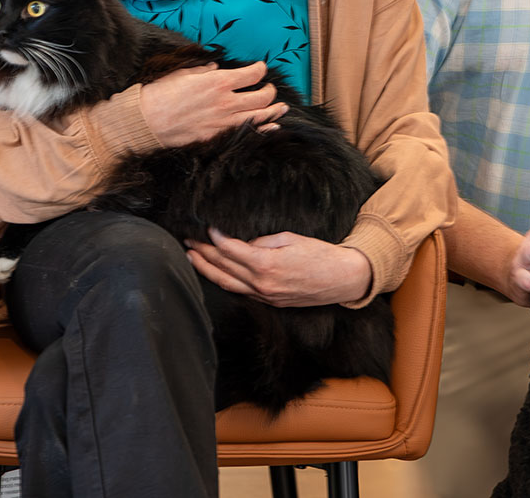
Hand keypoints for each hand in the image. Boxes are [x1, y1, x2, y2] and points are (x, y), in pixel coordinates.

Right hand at [141, 62, 288, 146]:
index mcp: (218, 82)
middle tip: (270, 88)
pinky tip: (271, 127)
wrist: (147, 121)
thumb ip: (204, 71)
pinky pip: (249, 133)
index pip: (253, 74)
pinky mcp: (218, 137)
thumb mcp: (184, 73)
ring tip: (281, 107)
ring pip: (261, 116)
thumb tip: (215, 70)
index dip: (261, 69)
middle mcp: (226, 102)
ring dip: (274, 111)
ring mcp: (224, 122)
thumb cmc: (162, 94)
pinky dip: (263, 129)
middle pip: (263, 96)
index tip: (261, 69)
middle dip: (270, 91)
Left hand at [185, 228, 370, 306]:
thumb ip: (262, 242)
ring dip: (206, 270)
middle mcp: (262, 283)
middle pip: (223, 267)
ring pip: (227, 283)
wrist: (342, 279)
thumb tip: (242, 244)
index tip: (206, 227)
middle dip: (203, 253)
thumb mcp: (290, 238)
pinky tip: (214, 272)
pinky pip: (240, 292)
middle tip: (188, 240)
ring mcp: (265, 295)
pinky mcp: (270, 301)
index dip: (215, 238)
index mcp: (266, 264)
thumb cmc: (319, 254)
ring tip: (191, 257)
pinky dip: (224, 281)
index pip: (230, 250)